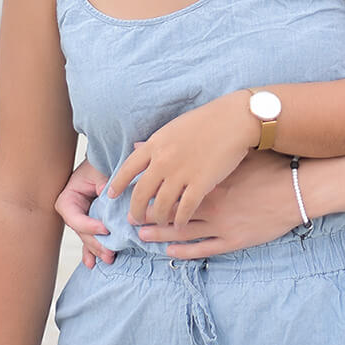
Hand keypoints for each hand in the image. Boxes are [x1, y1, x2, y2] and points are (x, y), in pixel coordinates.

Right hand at [54, 157, 113, 269]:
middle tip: (110, 253)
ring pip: (87, 238)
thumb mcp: (100, 171)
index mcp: (68, 199)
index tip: (106, 229)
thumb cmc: (100, 164)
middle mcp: (71, 211)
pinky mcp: (90, 222)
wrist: (106, 161)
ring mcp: (81, 218)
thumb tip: (105, 193)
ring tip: (109, 258)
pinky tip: (92, 263)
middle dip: (95, 244)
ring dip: (97, 249)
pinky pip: (90, 238)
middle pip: (81, 232)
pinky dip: (92, 250)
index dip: (89, 226)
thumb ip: (103, 183)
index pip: (74, 218)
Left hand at [108, 92, 254, 230]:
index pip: (127, 168)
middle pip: (141, 193)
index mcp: (156, 144)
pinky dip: (179, 220)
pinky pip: (184, 209)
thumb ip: (155, 142)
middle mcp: (164, 160)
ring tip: (159, 224)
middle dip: (136, 210)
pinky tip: (178, 225)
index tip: (111, 195)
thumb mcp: (173, 127)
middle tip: (135, 219)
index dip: (117, 184)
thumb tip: (136, 147)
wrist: (233, 119)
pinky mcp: (201, 184)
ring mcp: (182, 173)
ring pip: (161, 205)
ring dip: (158, 219)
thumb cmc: (206, 121)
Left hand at [135, 149, 302, 257]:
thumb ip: (203, 150)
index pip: (167, 184)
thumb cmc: (265, 165)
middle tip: (130, 218)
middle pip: (169, 209)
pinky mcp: (233, 238)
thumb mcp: (233, 155)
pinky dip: (184, 250)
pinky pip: (203, 247)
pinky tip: (170, 250)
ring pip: (182, 230)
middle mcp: (210, 201)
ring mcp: (221, 222)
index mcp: (207, 177)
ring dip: (160, 233)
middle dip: (147, 214)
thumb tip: (183, 142)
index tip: (130, 193)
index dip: (145, 190)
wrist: (297, 188)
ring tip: (142, 235)